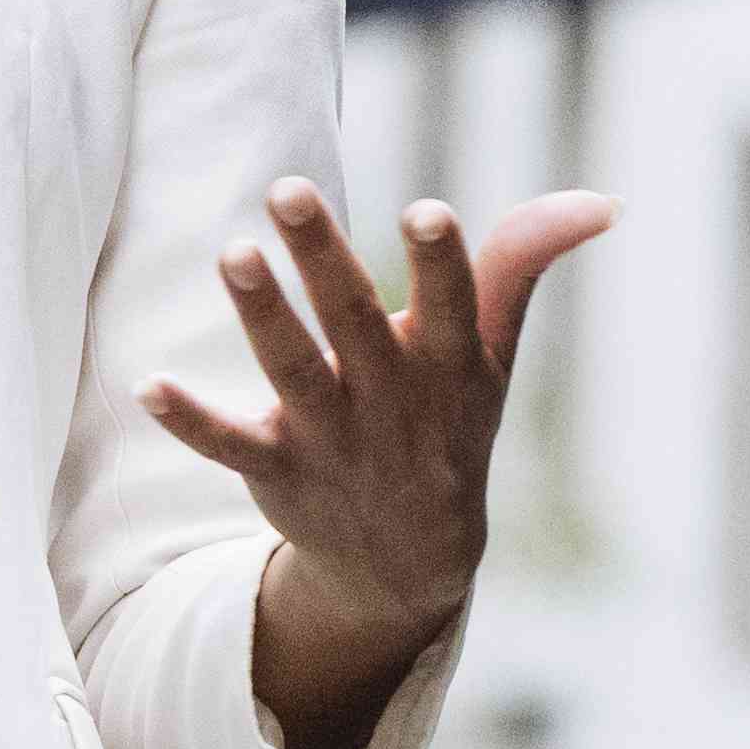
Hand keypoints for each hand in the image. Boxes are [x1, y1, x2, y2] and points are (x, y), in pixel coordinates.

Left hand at [147, 181, 613, 748]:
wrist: (411, 561)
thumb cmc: (451, 424)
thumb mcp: (492, 353)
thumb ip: (522, 264)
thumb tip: (602, 200)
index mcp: (447, 363)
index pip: (451, 303)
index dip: (443, 260)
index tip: (427, 210)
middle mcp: (389, 398)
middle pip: (352, 319)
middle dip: (323, 257)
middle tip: (287, 188)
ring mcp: (332, 438)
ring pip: (292, 370)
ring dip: (262, 315)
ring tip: (233, 254)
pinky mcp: (277, 469)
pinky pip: (228, 445)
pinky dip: (190, 420)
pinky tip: (147, 386)